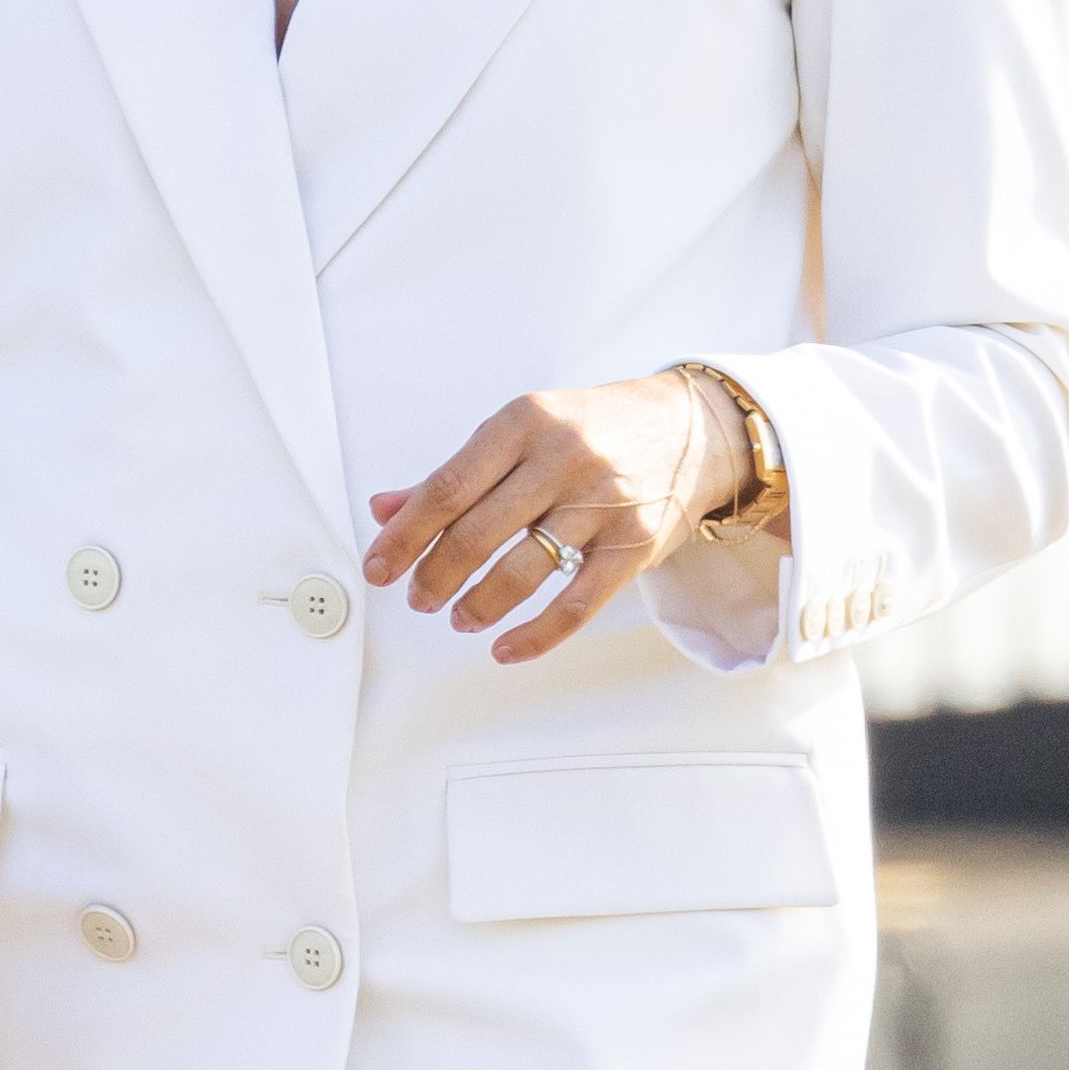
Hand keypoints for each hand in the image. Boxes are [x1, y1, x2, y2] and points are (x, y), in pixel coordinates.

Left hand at [362, 369, 756, 663]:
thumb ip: (454, 473)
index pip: (447, 487)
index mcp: (523, 421)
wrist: (689, 428)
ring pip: (523, 570)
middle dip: (435, 576)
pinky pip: (577, 603)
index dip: (405, 535)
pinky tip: (505, 648)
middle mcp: (562, 457)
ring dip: (479, 605)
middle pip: (477, 533)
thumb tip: (384, 509)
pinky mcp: (633, 545)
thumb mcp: (521, 431)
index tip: (378, 568)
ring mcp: (602, 501)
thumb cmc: (592, 429)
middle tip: (418, 599)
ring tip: (459, 618)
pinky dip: (536, 634)